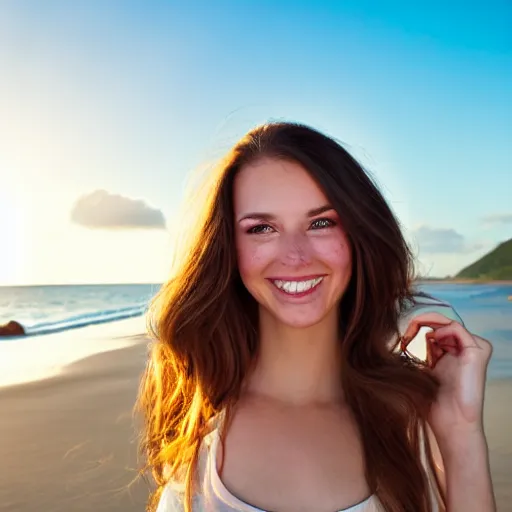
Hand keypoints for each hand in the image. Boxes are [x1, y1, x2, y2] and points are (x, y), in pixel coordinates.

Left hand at [401, 312, 492, 441]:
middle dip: (422, 322)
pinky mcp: (477, 354)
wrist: (450, 424)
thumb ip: (413, 356)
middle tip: (407, 329)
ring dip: (430, 322)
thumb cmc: (432, 404)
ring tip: (415, 330)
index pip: (434, 329)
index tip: (403, 336)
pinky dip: (442, 329)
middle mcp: (460, 351)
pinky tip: (432, 338)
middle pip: (442, 323)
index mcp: (448, 355)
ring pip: (450, 323)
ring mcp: (470, 352)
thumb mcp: (417, 373)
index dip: (417, 326)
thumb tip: (395, 342)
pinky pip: (459, 329)